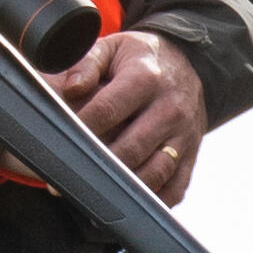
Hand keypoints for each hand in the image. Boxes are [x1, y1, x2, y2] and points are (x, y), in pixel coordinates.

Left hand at [51, 25, 209, 203]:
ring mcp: (183, 135)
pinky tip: (128, 205)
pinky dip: (154, 202)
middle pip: (130, 148)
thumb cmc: (140, 59)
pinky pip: (176, 187)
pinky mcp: (191, 154)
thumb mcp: (113, 48)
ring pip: (154, 172)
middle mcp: (169, 108)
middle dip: (98, 167)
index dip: (81, 129)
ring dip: (124, 189)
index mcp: (145, 78)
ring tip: (95, 197)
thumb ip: (87, 64)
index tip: (60, 142)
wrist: (188, 62)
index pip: (107, 110)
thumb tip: (72, 89)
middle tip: (70, 177)